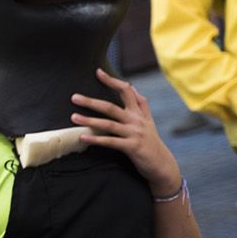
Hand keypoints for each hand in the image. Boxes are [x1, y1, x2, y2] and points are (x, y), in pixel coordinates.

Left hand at [71, 68, 180, 195]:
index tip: (98, 72)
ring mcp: (135, 134)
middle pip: (112, 107)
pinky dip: (96, 139)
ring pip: (109, 124)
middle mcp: (136, 121)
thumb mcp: (148, 121)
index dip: (112, 81)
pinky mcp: (132, 147)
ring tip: (74, 117)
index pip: (126, 91)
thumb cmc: (151, 142)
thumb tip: (132, 87)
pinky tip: (83, 137)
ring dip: (90, 121)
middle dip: (92, 102)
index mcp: (139, 113)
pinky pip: (111, 142)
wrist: (162, 165)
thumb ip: (141, 105)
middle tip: (74, 97)